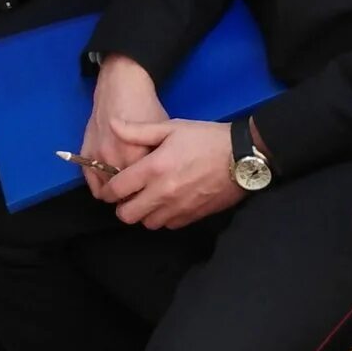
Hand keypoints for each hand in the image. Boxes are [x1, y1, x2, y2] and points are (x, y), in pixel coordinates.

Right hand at [81, 54, 167, 198]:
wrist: (121, 86)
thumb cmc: (146, 107)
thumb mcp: (162, 131)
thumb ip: (161, 158)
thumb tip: (166, 181)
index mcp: (137, 157)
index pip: (144, 191)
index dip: (151, 196)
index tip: (155, 197)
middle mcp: (114, 160)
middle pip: (125, 196)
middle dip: (134, 200)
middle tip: (142, 198)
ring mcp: (97, 157)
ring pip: (106, 193)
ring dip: (116, 195)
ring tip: (127, 192)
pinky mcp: (85, 154)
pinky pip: (90, 183)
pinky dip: (100, 188)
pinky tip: (111, 186)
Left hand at [104, 117, 242, 229]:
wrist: (243, 156)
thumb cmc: (206, 138)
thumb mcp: (172, 127)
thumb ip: (138, 130)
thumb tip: (113, 124)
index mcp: (154, 168)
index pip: (117, 189)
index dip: (108, 191)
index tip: (111, 187)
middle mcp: (162, 193)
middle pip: (127, 215)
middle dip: (123, 206)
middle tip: (130, 194)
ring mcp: (178, 208)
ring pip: (147, 223)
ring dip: (144, 213)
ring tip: (149, 198)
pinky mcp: (193, 217)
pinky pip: (168, 225)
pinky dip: (163, 217)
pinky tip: (168, 203)